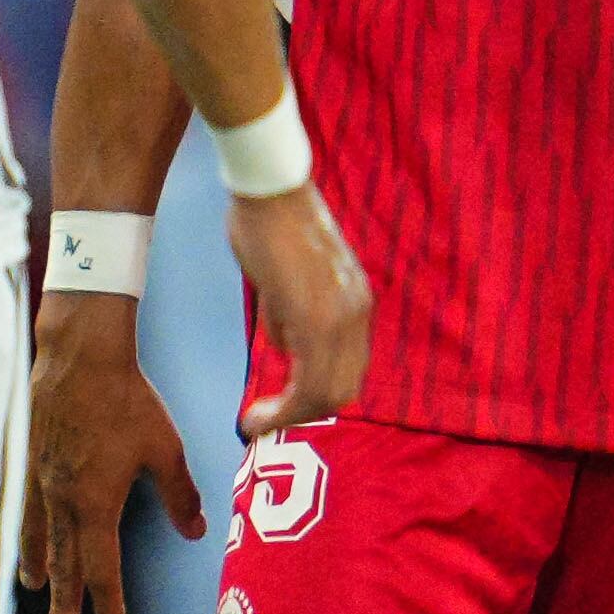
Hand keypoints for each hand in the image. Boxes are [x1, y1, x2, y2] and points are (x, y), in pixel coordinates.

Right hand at [22, 293, 204, 613]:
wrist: (80, 358)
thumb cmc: (129, 402)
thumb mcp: (167, 450)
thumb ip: (181, 495)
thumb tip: (198, 533)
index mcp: (95, 503)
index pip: (101, 565)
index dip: (107, 599)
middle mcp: (61, 499)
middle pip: (64, 562)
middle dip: (66, 601)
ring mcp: (40, 481)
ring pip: (39, 536)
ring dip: (41, 568)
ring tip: (37, 591)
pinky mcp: (29, 460)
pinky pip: (26, 508)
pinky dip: (27, 532)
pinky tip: (27, 538)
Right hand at [223, 182, 370, 439]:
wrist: (270, 189)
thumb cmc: (269, 224)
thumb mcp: (283, 280)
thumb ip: (288, 315)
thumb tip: (284, 345)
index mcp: (354, 303)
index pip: (347, 367)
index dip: (316, 395)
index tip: (282, 408)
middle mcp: (357, 314)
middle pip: (343, 388)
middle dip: (303, 414)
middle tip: (265, 423)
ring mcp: (341, 318)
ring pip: (327, 392)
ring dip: (291, 417)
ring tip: (256, 424)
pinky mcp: (317, 319)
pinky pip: (310, 383)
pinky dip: (285, 408)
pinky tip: (257, 415)